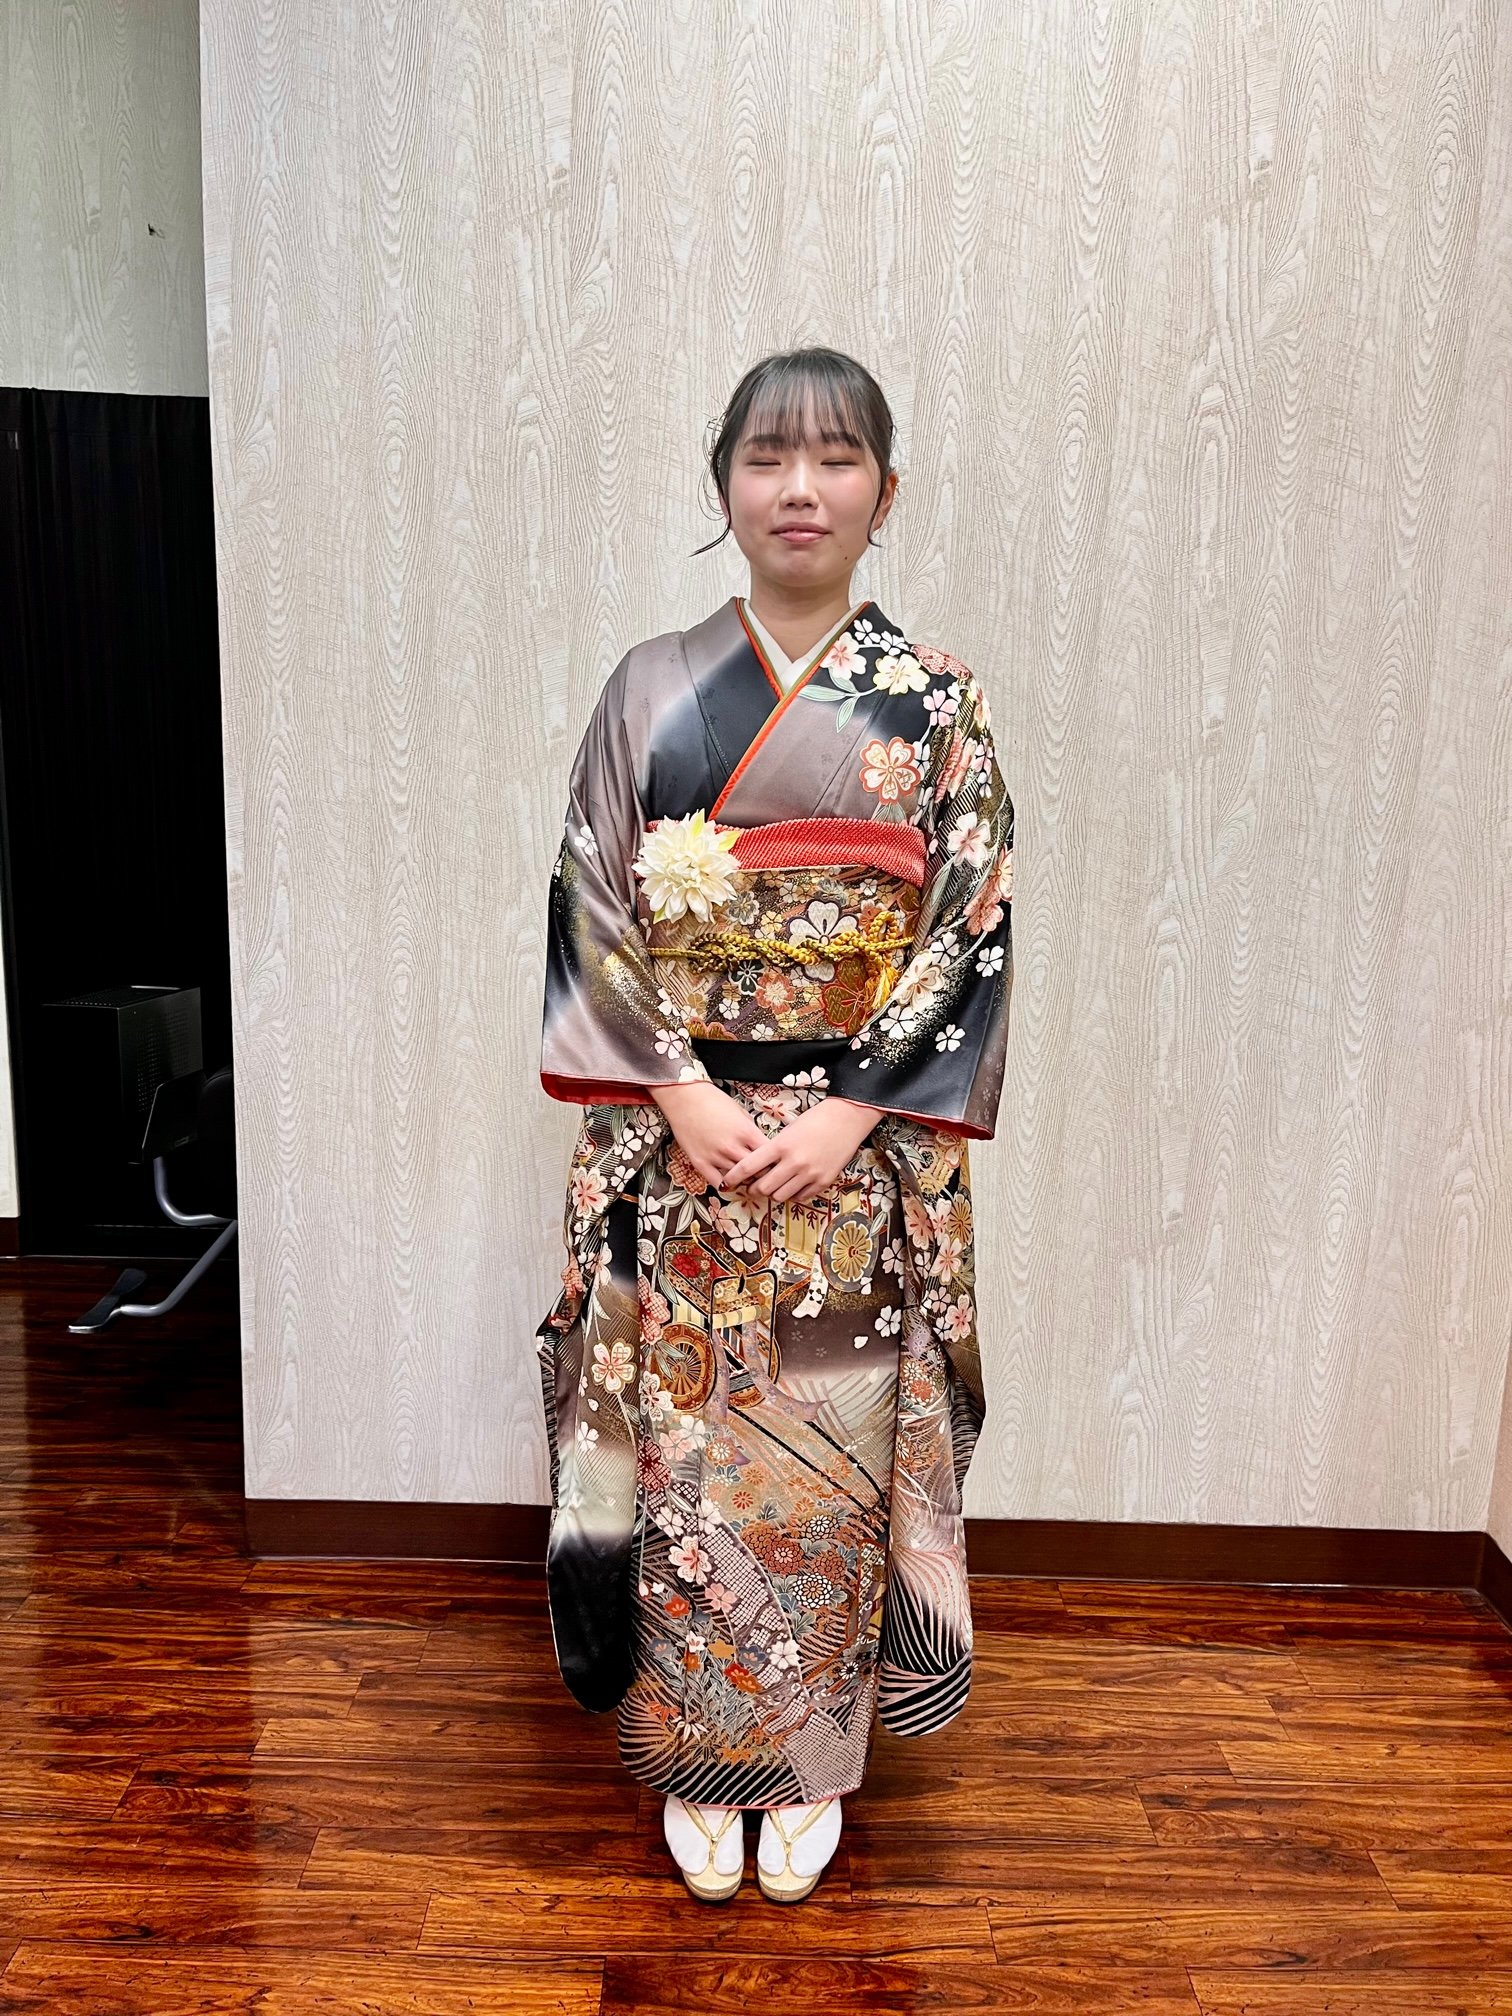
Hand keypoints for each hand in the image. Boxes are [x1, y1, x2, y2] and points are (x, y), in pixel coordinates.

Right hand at [647, 1080, 769, 1187]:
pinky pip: (718, 1183)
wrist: (684, 1097)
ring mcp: (716, 1156)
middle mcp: (732, 1147)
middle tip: (764, 1175)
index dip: (774, 1161)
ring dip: (745, 1180)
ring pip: (739, 1179)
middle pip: (758, 1171)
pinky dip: (726, 1185)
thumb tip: (760, 1146)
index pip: (770, 1156)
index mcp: (746, 1132)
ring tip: (748, 1178)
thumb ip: (751, 1131)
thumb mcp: (740, 1112)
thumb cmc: (712, 1100)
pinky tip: (729, 1182)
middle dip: (763, 1173)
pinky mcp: (700, 1163)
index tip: (774, 1163)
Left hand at [720, 1095, 882, 1203]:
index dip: (734, 1177)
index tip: (726, 1182)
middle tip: (754, 1184)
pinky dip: (792, 1194)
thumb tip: (757, 1168)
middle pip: (762, 1187)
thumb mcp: (788, 1131)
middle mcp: (793, 1162)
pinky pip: (800, 1197)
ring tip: (775, 1184)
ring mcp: (809, 1174)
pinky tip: (793, 1184)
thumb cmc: (816, 1120)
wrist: (846, 1119)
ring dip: (773, 1192)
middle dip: (755, 1188)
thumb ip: (773, 1151)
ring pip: (779, 1196)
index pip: (749, 1166)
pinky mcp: (823, 1181)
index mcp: (781, 1145)